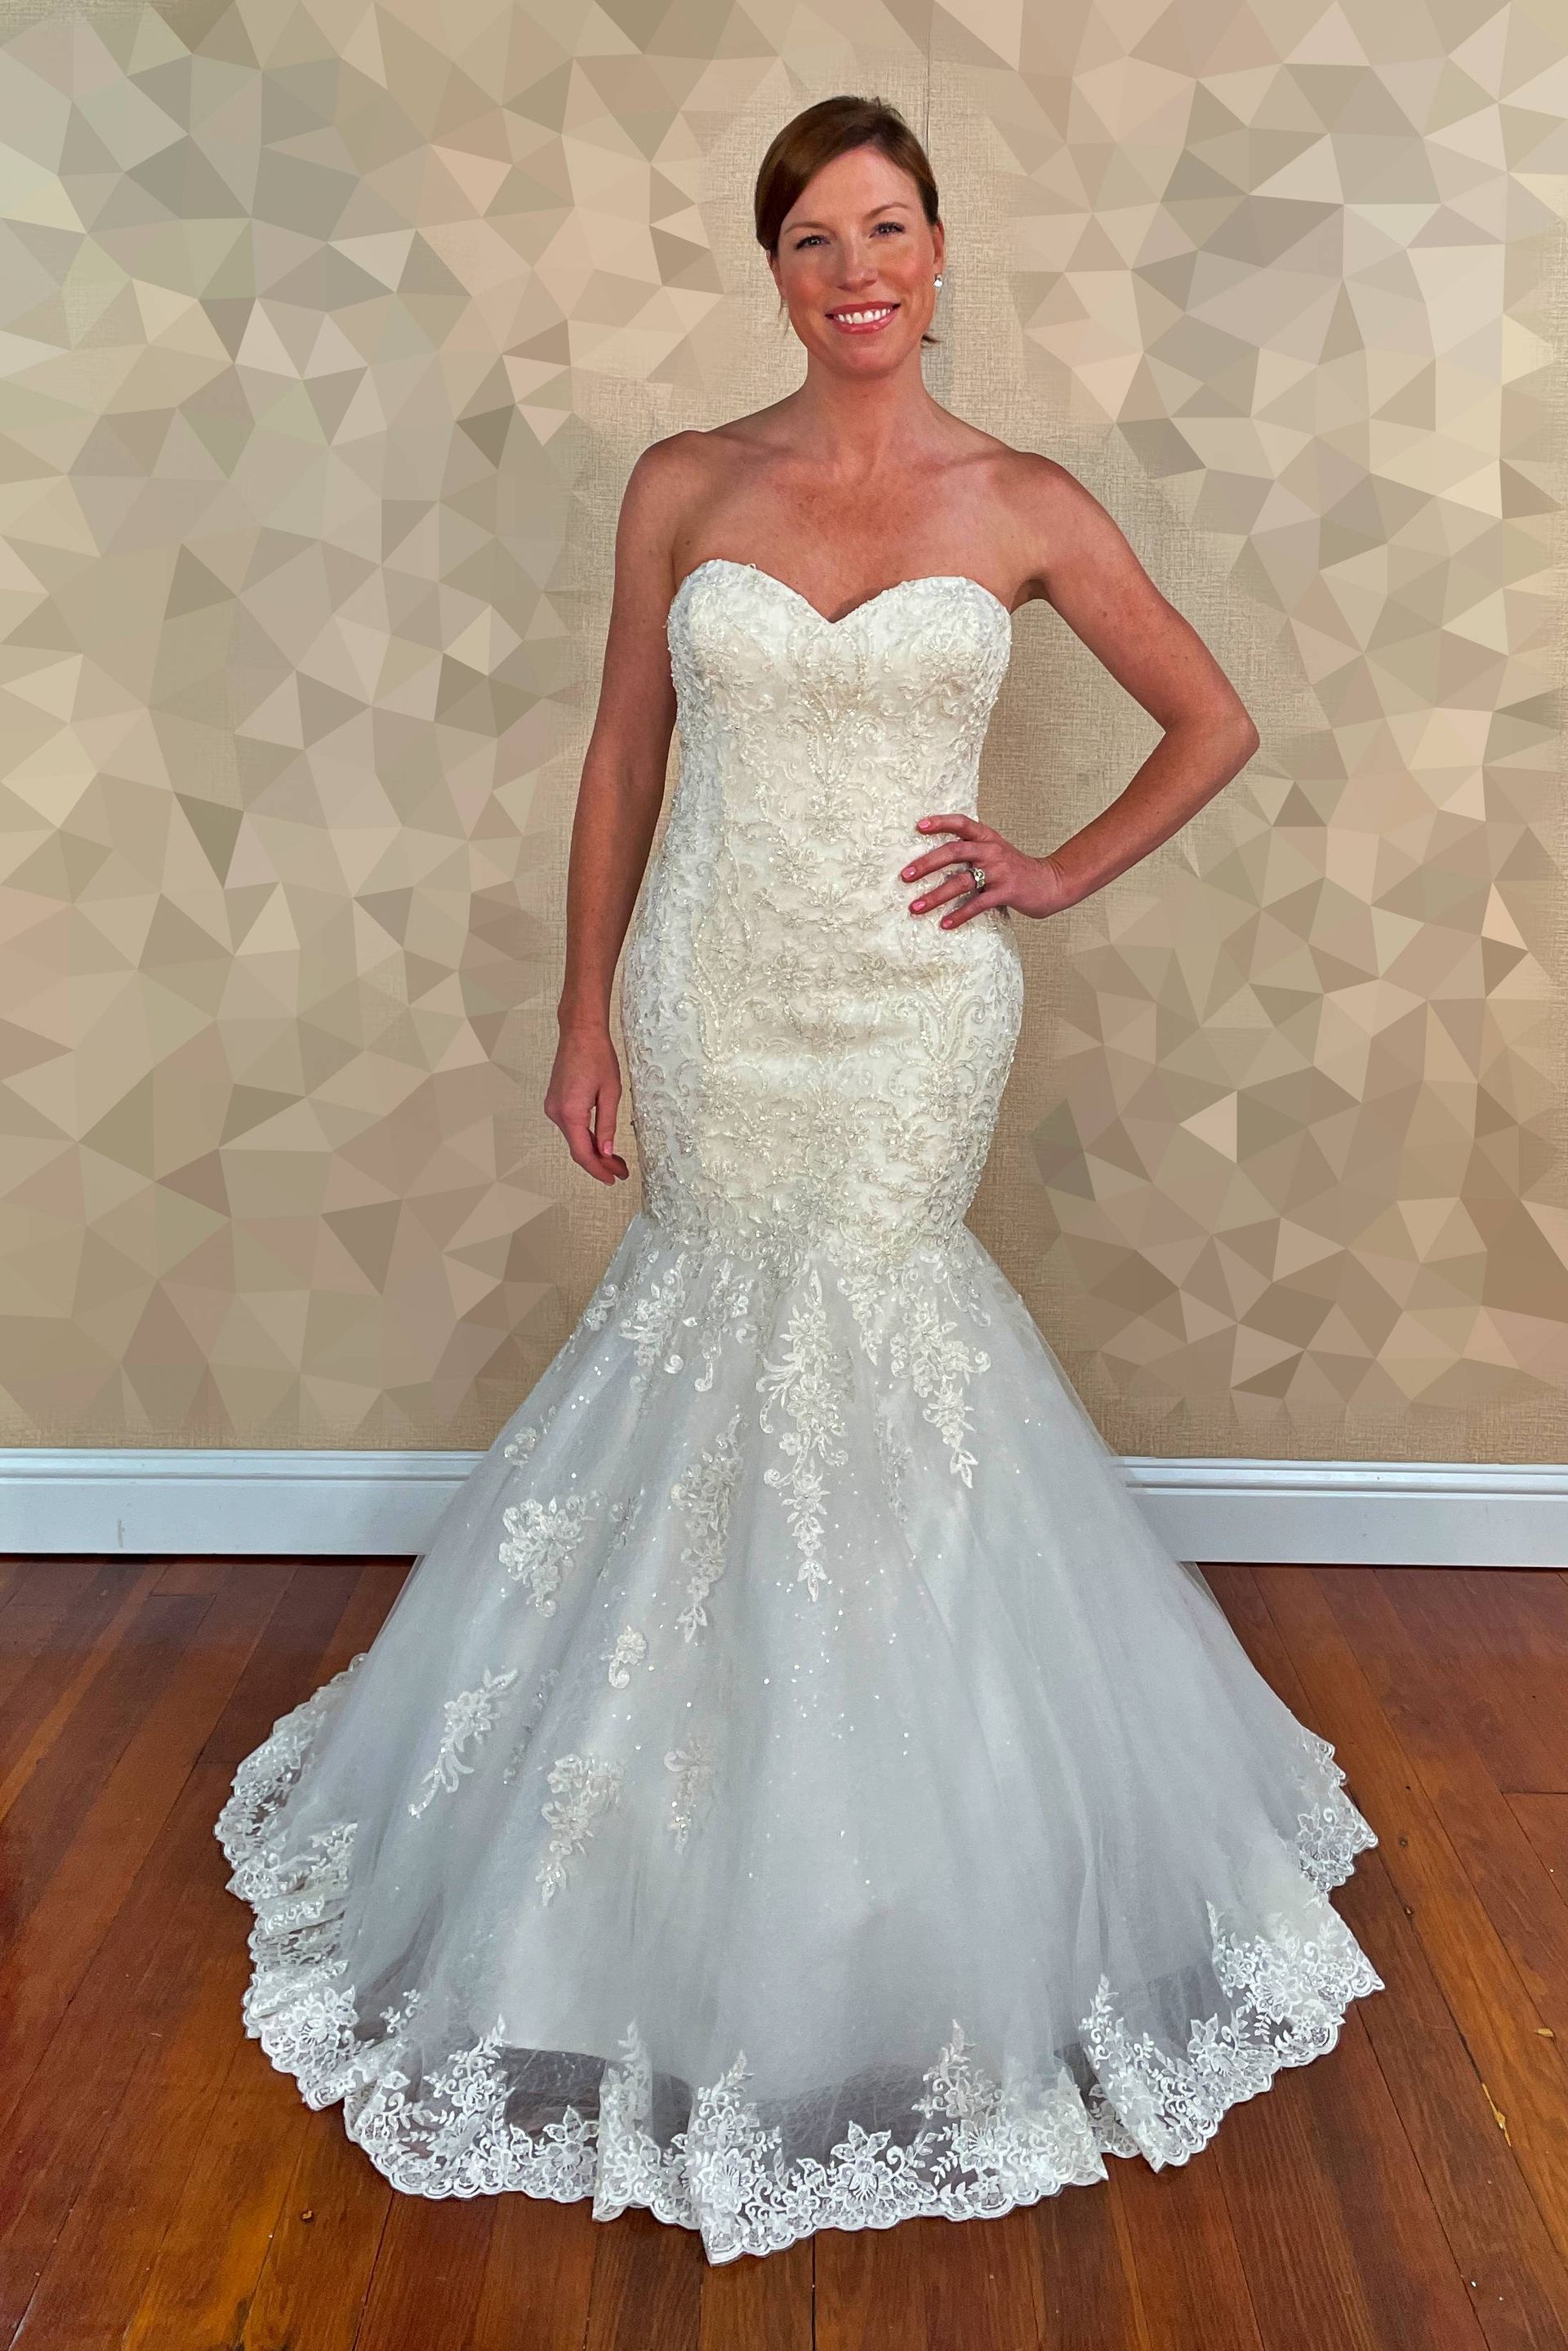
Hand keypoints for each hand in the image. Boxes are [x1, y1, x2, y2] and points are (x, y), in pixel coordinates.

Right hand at [545, 1023, 629, 1184]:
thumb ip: (608, 1125)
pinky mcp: (555, 1102)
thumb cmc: (596, 1056)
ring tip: (615, 1159)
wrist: (580, 1033)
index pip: (583, 1153)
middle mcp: (556, 1113)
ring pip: (574, 1139)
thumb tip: (607, 1151)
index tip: (612, 1179)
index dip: (599, 1170)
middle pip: (578, 1149)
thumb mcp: (611, 1093)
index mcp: (571, 1113)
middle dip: (599, 1163)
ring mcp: (553, 1108)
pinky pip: (570, 1127)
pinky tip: (600, 1142)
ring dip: (593, 1151)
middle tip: (620, 1171)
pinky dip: (585, 1138)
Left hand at [900, 813, 1073, 926]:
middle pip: (954, 852)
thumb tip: (935, 856)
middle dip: (927, 864)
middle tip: (905, 876)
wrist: (1051, 882)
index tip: (919, 826)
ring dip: (935, 896)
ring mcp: (999, 872)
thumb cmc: (1016, 869)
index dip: (940, 822)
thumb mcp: (996, 851)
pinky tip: (945, 924)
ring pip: (961, 882)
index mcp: (987, 837)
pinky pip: (977, 904)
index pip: (962, 823)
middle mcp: (992, 851)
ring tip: (916, 908)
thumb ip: (972, 849)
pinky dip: (960, 915)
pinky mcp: (1006, 892)